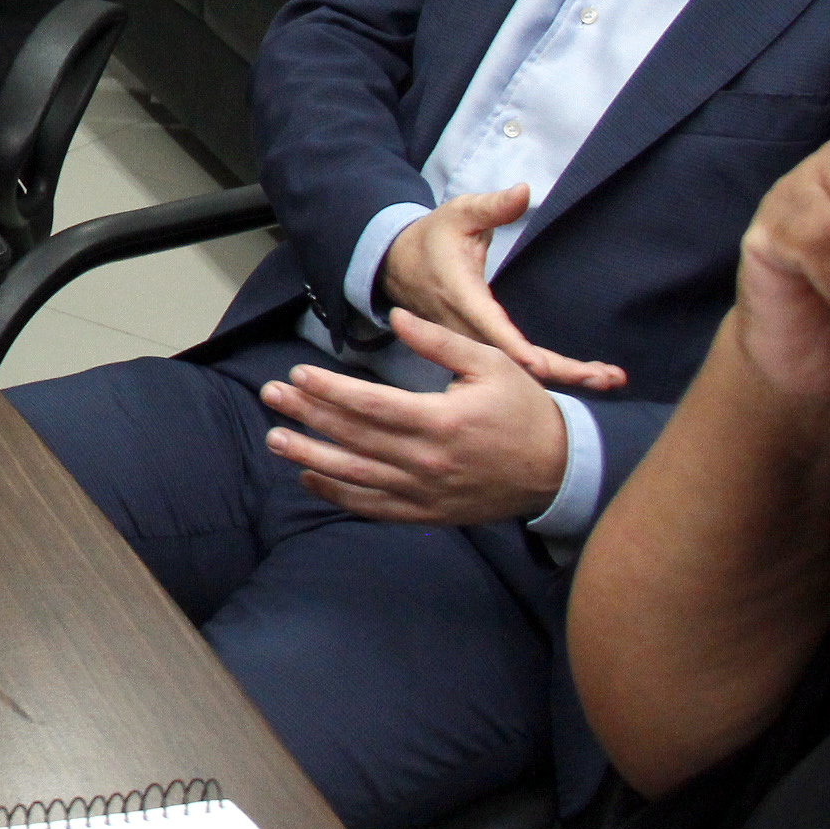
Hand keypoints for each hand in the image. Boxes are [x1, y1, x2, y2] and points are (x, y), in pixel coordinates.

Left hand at [258, 310, 569, 524]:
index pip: (369, 405)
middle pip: (353, 437)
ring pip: (354, 475)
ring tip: (274, 439)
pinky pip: (373, 506)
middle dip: (306, 415)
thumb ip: (438, 341)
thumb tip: (394, 316)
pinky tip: (309, 477)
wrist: (560, 469)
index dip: (328, 390)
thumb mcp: (489, 364)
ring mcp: (424, 491)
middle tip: (270, 395)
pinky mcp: (427, 511)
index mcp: (440, 421)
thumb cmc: (523, 410)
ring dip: (309, 456)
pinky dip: (338, 494)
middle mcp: (426, 460)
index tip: (297, 374)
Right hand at [376, 187, 626, 392]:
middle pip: (511, 359)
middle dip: (558, 370)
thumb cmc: (433, 236)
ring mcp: (471, 340)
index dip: (514, 347)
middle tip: (605, 379)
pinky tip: (582, 376)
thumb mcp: (459, 213)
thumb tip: (524, 191)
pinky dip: (548, 371)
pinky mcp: (479, 345)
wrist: (398, 264)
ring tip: (609, 380)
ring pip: (515, 367)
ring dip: (562, 375)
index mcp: (461, 294)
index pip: (489, 325)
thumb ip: (493, 206)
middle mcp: (465, 325)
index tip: (540, 365)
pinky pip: (513, 364)